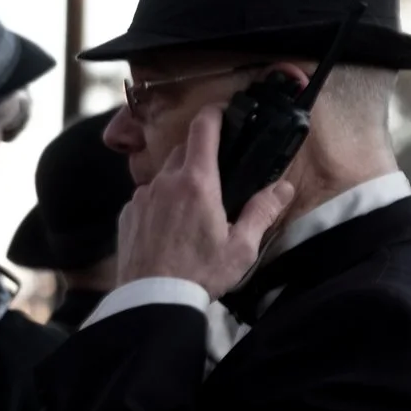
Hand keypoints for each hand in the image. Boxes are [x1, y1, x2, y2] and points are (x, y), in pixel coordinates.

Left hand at [117, 105, 294, 299]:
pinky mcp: (127, 214)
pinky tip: (170, 229)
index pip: (203, 130)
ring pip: (163, 176)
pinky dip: (159, 203)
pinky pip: (146, 198)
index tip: (223, 112)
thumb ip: (262, 212)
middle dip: (200, 156)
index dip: (214, 114)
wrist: (151, 299)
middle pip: (183, 151)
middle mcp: (164, 182)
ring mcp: (141, 197)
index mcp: (196, 183)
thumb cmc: (199, 274)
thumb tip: (283, 188)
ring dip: (178, 183)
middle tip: (217, 176)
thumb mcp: (241, 247)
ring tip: (194, 211)